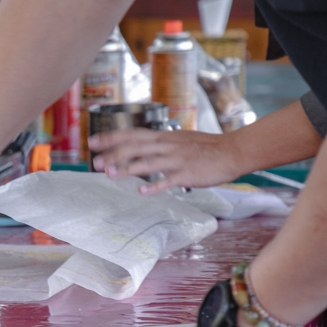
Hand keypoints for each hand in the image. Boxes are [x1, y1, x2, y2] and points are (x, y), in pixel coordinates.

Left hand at [89, 128, 242, 193]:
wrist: (233, 151)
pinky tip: (141, 192)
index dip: (112, 137)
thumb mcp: (179, 139)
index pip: (133, 134)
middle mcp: (167, 146)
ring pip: (148, 163)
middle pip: (136, 148)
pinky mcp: (187, 174)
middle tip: (96, 161)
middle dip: (114, 154)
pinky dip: (155, 186)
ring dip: (128, 168)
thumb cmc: (206, 147)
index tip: (93, 141)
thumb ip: (159, 143)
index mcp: (164, 137)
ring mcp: (177, 160)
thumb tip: (140, 147)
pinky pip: (168, 181)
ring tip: (110, 174)